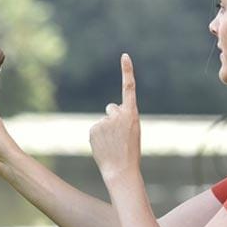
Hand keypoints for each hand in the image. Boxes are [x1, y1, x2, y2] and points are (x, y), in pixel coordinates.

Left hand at [89, 53, 141, 181]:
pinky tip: (104, 147)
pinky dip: (98, 137)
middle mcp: (118, 114)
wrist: (121, 169)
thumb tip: (109, 111)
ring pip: (103, 121)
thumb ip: (122, 117)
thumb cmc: (130, 152)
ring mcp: (104, 121)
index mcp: (132, 114)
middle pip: (111, 109)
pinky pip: (95, 129)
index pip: (129, 87)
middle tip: (119, 136)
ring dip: (106, 130)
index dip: (127, 71)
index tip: (124, 56)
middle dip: (113, 118)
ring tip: (112, 144)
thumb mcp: (132, 131)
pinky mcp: (93, 129)